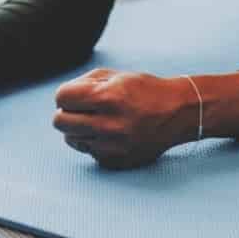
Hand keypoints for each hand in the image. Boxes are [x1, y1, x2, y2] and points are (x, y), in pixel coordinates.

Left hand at [52, 68, 195, 169]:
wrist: (178, 114)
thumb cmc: (145, 90)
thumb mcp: (117, 76)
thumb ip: (85, 83)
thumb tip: (61, 99)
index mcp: (109, 97)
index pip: (62, 98)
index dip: (66, 94)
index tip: (74, 95)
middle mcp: (109, 124)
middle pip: (60, 122)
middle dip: (66, 112)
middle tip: (81, 109)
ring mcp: (112, 146)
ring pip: (71, 139)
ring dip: (78, 129)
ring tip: (97, 121)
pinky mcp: (115, 161)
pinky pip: (88, 152)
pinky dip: (93, 142)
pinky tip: (109, 134)